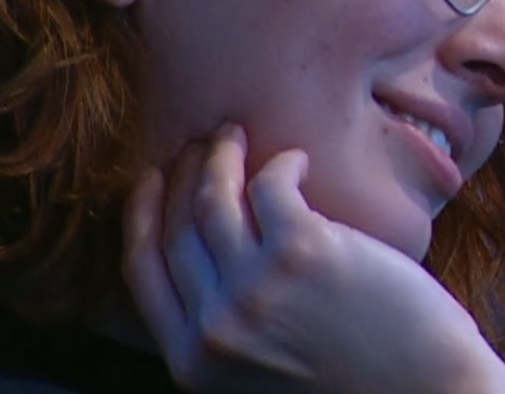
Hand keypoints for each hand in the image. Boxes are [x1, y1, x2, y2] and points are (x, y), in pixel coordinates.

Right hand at [123, 124, 504, 393]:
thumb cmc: (362, 380)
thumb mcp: (264, 373)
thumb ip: (229, 331)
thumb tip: (215, 264)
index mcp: (194, 362)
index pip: (142, 271)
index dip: (142, 215)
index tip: (151, 178)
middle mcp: (214, 327)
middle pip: (176, 228)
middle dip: (182, 175)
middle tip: (199, 144)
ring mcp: (255, 288)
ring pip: (213, 199)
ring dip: (220, 157)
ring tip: (236, 135)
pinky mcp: (304, 252)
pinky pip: (271, 186)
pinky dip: (280, 163)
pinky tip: (298, 160)